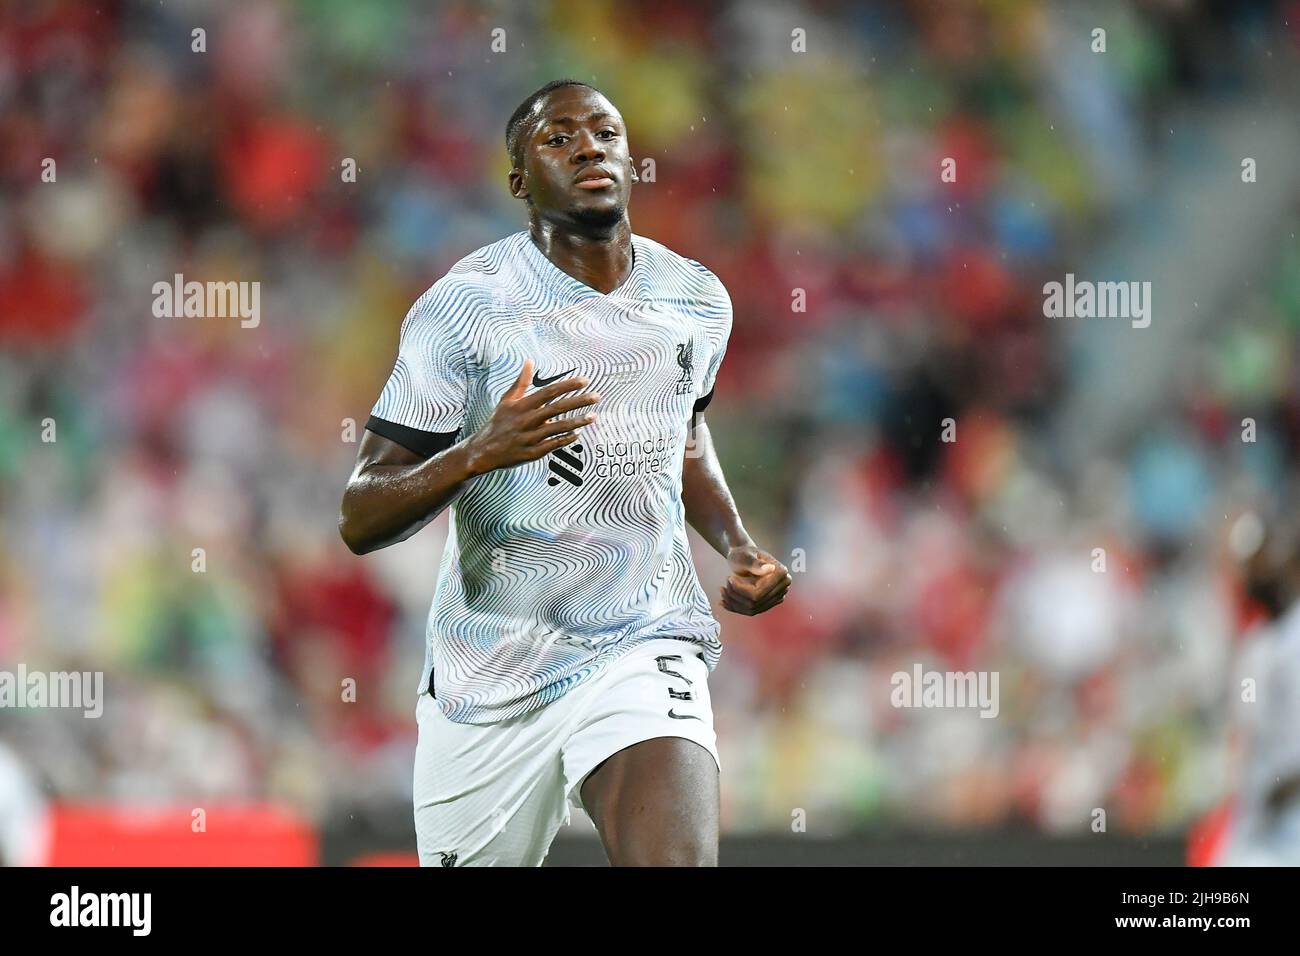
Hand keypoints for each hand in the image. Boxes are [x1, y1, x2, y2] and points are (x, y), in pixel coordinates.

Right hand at [465, 359, 598, 474]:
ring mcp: (530, 438)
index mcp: (522, 406)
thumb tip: (529, 360)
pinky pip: (553, 445)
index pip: (549, 392)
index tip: (585, 380)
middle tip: (597, 396)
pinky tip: (578, 435)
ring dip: (577, 422)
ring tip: (594, 417)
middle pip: (557, 408)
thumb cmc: (498, 423)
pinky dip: (566, 439)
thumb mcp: (506, 400)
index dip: (568, 385)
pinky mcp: (532, 453)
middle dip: (579, 401)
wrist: (483, 451)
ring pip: (558, 428)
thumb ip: (521, 381)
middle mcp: (527, 420)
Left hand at [720, 545, 790, 614]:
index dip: (740, 589)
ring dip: (733, 602)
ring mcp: (777, 596)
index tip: (728, 578)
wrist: (744, 557)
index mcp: (781, 573)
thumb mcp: (746, 556)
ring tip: (722, 591)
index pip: (758, 592)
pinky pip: (751, 611)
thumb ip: (755, 564)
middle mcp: (783, 586)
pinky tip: (724, 602)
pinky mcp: (768, 603)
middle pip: (755, 602)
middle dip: (735, 596)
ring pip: (752, 609)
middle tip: (723, 586)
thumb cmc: (744, 554)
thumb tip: (769, 568)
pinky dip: (735, 607)